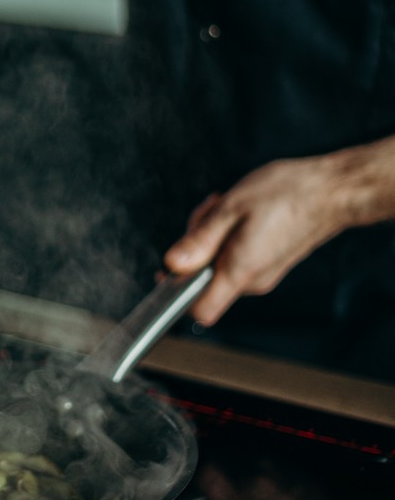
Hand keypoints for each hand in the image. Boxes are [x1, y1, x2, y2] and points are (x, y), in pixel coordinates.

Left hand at [162, 155, 347, 323]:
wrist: (331, 191)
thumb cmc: (287, 195)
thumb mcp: (231, 208)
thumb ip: (199, 240)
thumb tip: (173, 263)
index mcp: (240, 271)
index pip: (201, 309)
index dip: (178, 294)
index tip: (168, 271)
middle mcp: (252, 280)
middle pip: (205, 278)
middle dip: (196, 245)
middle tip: (209, 213)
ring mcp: (263, 273)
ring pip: (219, 262)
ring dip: (213, 234)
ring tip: (226, 205)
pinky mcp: (269, 262)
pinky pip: (236, 255)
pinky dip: (229, 235)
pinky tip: (239, 211)